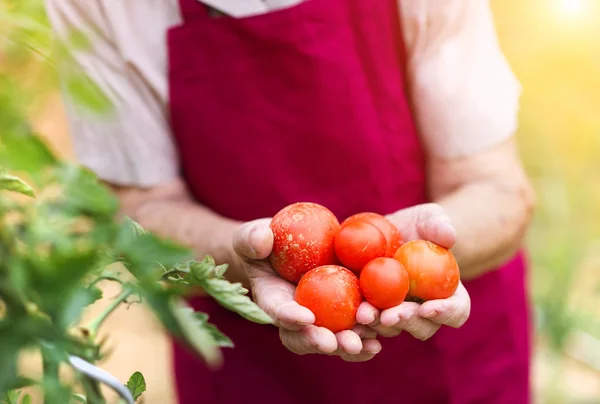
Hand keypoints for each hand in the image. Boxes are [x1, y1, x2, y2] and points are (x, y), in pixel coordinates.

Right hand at [232, 219, 381, 361]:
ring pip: (333, 338)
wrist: (289, 247)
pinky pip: (356, 327)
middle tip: (334, 343)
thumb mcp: (252, 236)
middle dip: (320, 341)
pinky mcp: (343, 311)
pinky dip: (368, 334)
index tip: (305, 317)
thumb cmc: (265, 241)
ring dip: (348, 344)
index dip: (289, 316)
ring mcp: (321, 317)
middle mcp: (296, 317)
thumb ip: (252, 239)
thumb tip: (264, 238)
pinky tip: (381, 338)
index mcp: (273, 300)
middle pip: (306, 336)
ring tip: (365, 345)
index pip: (278, 311)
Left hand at [356, 203, 470, 339]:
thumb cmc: (416, 225)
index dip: (447, 313)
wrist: (385, 232)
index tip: (429, 307)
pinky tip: (347, 319)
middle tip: (390, 316)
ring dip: (378, 325)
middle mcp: (424, 311)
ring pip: (391, 328)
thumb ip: (439, 225)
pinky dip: (357, 324)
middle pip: (422, 326)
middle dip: (406, 321)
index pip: (457, 310)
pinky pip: (366, 324)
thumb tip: (448, 236)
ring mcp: (396, 314)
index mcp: (447, 293)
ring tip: (363, 314)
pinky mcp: (372, 311)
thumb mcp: (429, 218)